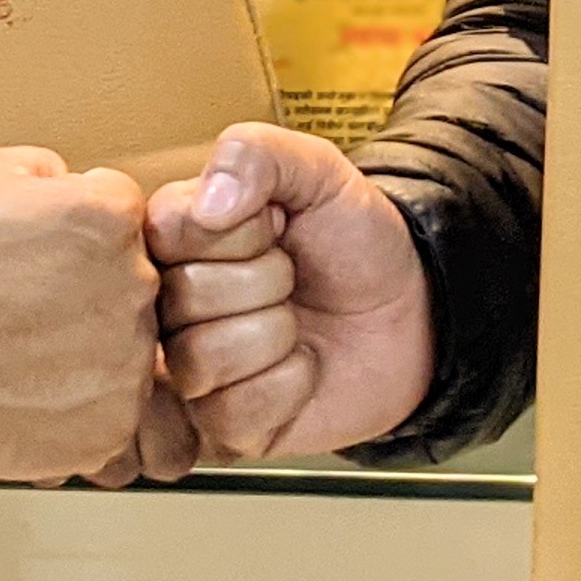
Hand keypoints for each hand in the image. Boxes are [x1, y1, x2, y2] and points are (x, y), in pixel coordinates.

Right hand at [0, 146, 159, 482]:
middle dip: (89, 288)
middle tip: (28, 304)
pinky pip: (110, 409)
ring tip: (23, 351)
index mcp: (110, 216)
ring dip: (86, 348)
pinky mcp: (112, 424)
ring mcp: (128, 361)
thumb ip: (40, 167)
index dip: (77, 229)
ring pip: (123, 347)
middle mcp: (135, 285)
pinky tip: (30, 391)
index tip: (43, 250)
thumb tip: (63, 180)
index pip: (121, 211)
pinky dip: (77, 407)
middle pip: (130, 279)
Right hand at [143, 123, 436, 461]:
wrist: (412, 311)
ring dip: (276, 335)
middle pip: (182, 300)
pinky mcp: (221, 426)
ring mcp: (190, 369)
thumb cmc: (355, 243)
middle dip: (266, 282)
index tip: (272, 225)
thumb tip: (208, 200)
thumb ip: (258, 154)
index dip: (238, 230)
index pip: (167, 229)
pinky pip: (233, 412)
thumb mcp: (318, 172)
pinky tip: (301, 367)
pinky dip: (289, 385)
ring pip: (202, 360)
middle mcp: (169, 305)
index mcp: (177, 236)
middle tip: (291, 276)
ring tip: (295, 321)